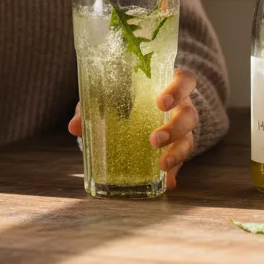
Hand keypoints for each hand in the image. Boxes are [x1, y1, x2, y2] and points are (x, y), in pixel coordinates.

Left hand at [68, 68, 198, 189]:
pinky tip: (167, 182)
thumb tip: (74, 126)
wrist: (143, 109)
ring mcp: (183, 129)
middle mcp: (182, 106)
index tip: (161, 102)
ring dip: (177, 152)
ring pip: (189, 139)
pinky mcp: (178, 149)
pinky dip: (173, 172)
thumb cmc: (128, 95)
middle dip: (175, 128)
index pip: (185, 81)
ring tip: (162, 165)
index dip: (178, 90)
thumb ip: (93, 105)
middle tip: (154, 139)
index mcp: (169, 84)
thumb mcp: (111, 95)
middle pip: (189, 115)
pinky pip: (181, 162)